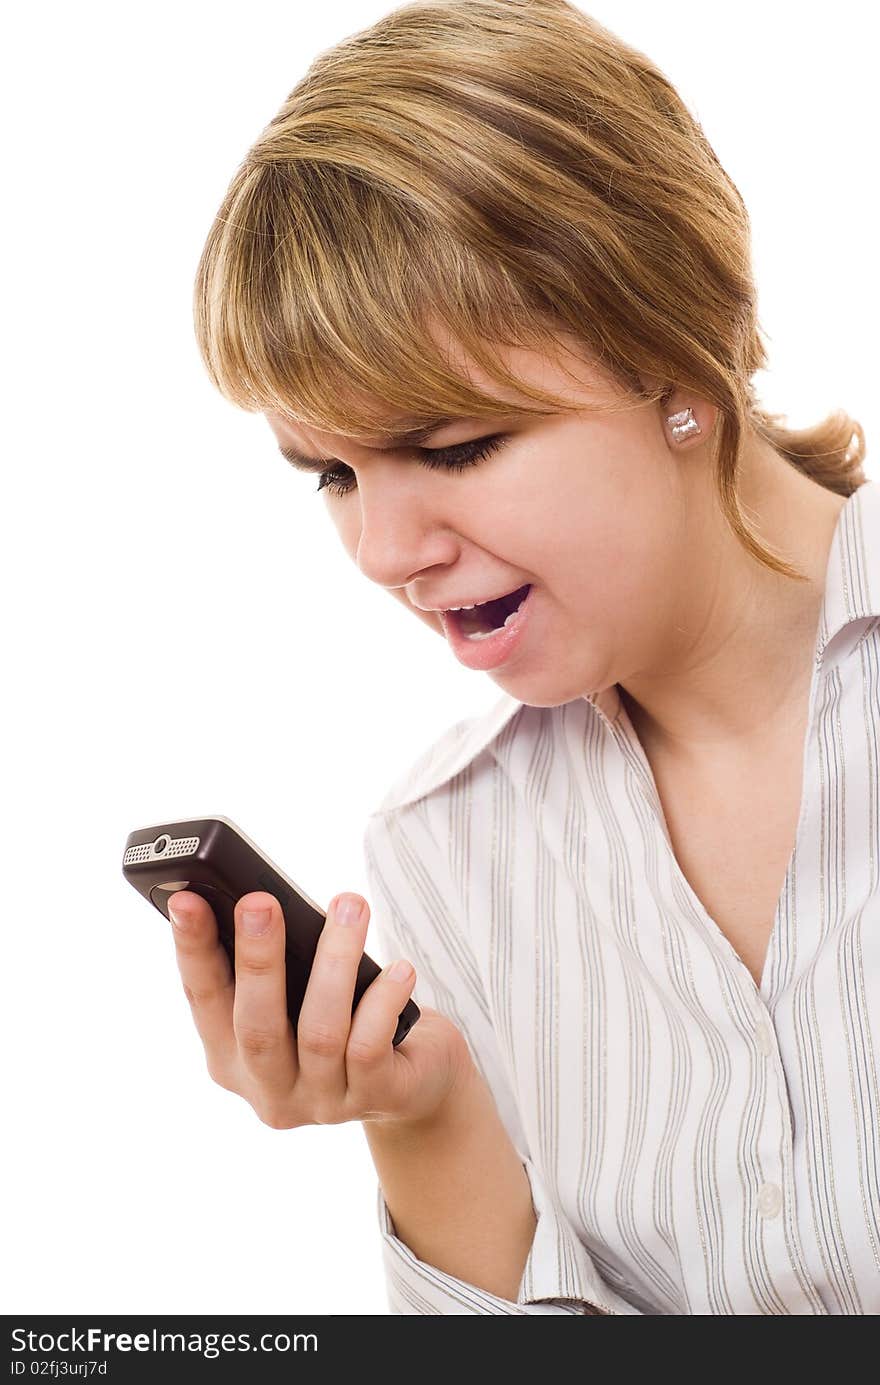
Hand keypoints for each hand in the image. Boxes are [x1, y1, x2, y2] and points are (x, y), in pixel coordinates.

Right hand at [164, 888, 472, 1130]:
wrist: (415, 1081)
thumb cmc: (348, 1019)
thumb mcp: (301, 997)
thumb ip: (277, 967)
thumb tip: (261, 902)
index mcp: (232, 1058)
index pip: (203, 1000)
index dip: (192, 950)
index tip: (185, 900)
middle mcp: (269, 1088)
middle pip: (255, 1025)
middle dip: (256, 959)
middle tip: (259, 902)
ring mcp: (320, 1102)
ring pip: (320, 1032)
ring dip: (334, 962)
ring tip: (350, 907)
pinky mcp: (373, 1099)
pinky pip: (370, 1047)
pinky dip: (382, 1000)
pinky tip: (398, 969)